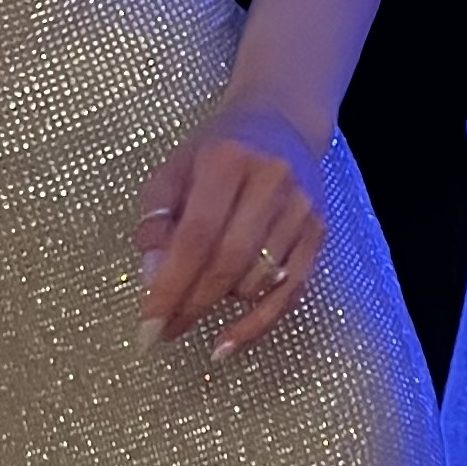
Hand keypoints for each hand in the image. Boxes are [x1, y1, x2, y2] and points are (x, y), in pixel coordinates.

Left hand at [135, 99, 327, 362]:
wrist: (282, 121)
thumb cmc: (218, 149)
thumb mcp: (175, 167)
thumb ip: (157, 218)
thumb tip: (153, 277)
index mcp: (228, 159)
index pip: (197, 235)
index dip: (172, 284)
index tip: (148, 323)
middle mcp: (271, 181)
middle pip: (228, 262)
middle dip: (191, 304)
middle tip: (163, 331)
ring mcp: (301, 208)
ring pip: (256, 280)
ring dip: (218, 305)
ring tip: (193, 303)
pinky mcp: (318, 230)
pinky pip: (290, 291)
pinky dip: (257, 323)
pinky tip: (228, 345)